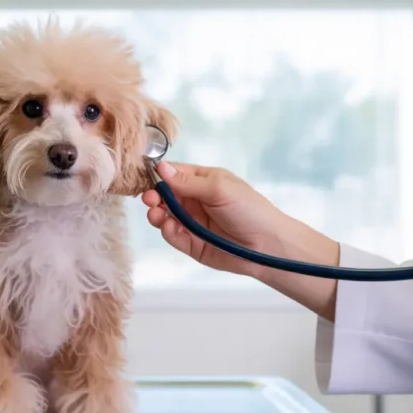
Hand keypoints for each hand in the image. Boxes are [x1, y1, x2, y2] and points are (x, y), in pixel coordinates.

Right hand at [141, 161, 292, 278]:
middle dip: (154, 196)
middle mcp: (195, 200)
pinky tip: (169, 227)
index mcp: (202, 181)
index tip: (144, 177)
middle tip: (149, 199)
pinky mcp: (192, 244)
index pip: (174, 173)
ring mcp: (192, 222)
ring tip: (156, 214)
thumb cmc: (249, 209)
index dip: (158, 175)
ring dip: (157, 214)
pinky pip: (173, 236)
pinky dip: (167, 231)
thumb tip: (161, 167)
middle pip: (165, 195)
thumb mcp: (219, 189)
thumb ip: (188, 182)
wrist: (267, 245)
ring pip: (165, 216)